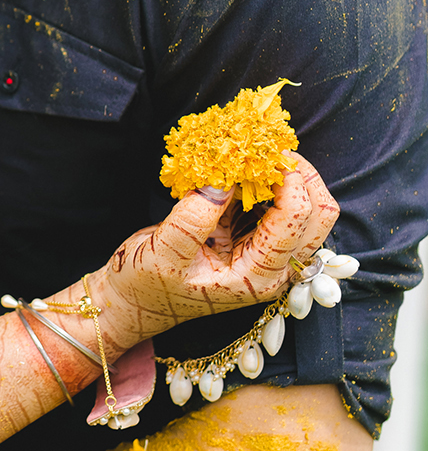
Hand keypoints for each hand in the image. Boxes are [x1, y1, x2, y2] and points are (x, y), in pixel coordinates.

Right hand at [62, 154, 336, 358]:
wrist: (132, 302)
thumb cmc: (146, 287)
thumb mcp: (163, 254)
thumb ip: (193, 217)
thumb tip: (222, 179)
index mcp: (259, 275)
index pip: (296, 220)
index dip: (289, 179)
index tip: (263, 151)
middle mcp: (271, 265)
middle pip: (318, 215)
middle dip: (301, 175)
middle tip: (269, 148)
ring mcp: (262, 250)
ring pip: (302, 207)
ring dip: (283, 175)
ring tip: (252, 151)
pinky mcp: (246, 236)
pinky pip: (270, 203)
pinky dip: (261, 180)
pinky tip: (236, 165)